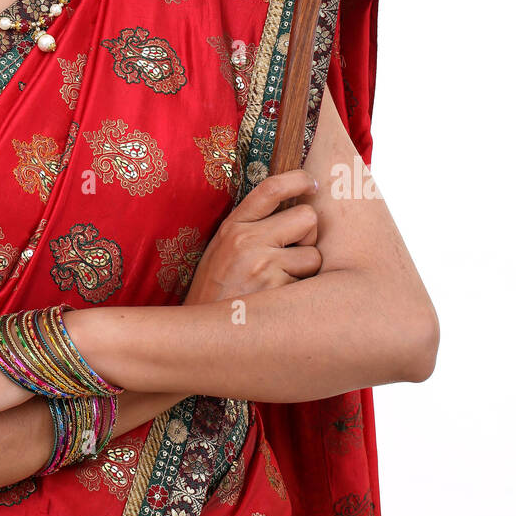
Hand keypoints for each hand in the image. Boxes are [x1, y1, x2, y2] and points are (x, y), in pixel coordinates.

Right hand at [183, 169, 320, 305]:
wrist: (200, 334)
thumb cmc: (217, 291)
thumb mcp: (223, 249)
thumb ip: (252, 227)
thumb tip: (292, 205)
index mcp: (233, 225)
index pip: (272, 188)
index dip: (299, 180)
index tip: (312, 184)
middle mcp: (246, 240)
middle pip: (307, 218)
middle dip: (308, 236)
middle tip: (292, 254)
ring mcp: (262, 265)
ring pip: (314, 254)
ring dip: (307, 269)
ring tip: (282, 282)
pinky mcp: (277, 292)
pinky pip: (310, 284)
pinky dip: (302, 292)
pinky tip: (280, 301)